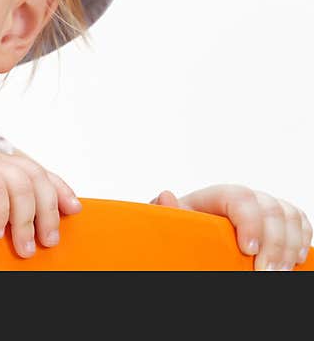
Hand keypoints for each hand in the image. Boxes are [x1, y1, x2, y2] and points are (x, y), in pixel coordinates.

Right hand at [0, 144, 81, 257]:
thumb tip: (17, 228)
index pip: (37, 170)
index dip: (59, 188)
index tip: (73, 209)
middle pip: (36, 178)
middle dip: (48, 212)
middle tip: (47, 241)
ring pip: (21, 186)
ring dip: (26, 220)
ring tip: (23, 245)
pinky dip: (1, 212)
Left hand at [150, 185, 311, 269]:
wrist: (197, 236)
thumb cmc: (187, 229)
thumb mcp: (176, 222)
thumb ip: (168, 212)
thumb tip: (166, 196)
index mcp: (216, 196)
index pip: (239, 197)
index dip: (249, 221)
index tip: (248, 250)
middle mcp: (245, 198)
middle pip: (270, 209)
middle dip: (274, 243)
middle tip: (266, 272)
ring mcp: (264, 208)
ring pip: (288, 216)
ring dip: (289, 246)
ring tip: (279, 271)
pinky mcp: (279, 221)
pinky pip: (298, 221)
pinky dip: (301, 239)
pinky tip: (294, 260)